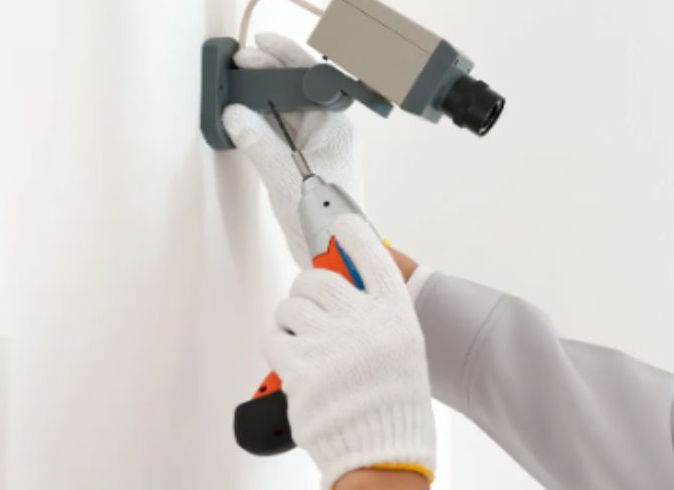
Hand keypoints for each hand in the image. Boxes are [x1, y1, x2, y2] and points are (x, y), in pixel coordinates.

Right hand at [221, 33, 362, 267]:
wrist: (335, 251)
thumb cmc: (324, 215)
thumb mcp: (285, 176)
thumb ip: (258, 142)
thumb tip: (234, 115)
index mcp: (335, 125)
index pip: (310, 77)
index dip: (284, 56)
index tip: (259, 44)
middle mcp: (328, 129)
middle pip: (295, 89)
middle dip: (267, 73)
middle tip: (238, 64)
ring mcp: (316, 145)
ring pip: (285, 110)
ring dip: (261, 98)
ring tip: (234, 88)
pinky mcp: (303, 161)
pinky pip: (280, 132)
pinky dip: (261, 122)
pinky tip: (242, 119)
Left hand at [263, 215, 435, 488]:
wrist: (380, 451)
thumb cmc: (391, 402)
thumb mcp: (400, 347)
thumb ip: (374, 313)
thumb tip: (340, 284)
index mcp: (395, 317)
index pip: (373, 258)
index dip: (353, 235)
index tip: (339, 222)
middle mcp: (364, 323)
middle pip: (317, 278)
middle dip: (307, 288)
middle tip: (310, 303)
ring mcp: (329, 344)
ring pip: (290, 306)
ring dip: (291, 320)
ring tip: (304, 341)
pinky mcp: (299, 368)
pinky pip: (273, 336)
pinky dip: (277, 344)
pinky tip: (291, 358)